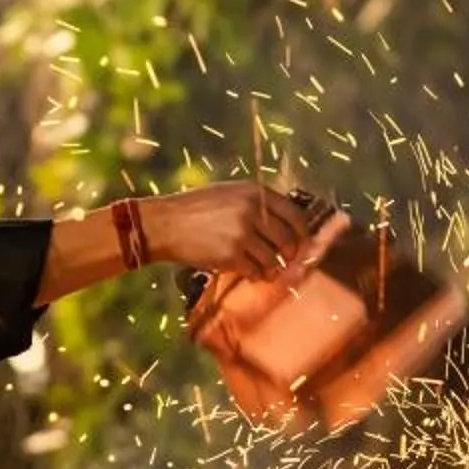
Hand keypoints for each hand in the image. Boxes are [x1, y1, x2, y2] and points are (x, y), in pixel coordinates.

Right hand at [147, 183, 330, 278]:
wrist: (165, 224)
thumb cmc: (196, 209)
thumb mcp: (229, 194)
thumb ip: (257, 203)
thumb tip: (287, 222)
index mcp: (255, 192)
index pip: (295, 215)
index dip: (302, 233)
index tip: (301, 243)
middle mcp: (252, 210)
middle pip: (288, 239)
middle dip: (288, 254)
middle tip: (283, 260)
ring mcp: (242, 233)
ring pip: (273, 258)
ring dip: (271, 268)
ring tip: (263, 269)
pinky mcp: (231, 254)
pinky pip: (255, 270)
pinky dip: (255, 275)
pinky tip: (248, 273)